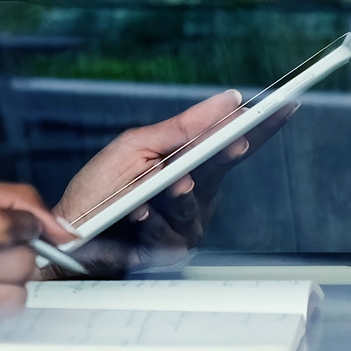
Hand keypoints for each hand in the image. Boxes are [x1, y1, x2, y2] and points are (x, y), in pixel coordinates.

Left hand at [54, 91, 288, 276]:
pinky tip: (140, 210)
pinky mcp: (165, 251)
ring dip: (182, 191)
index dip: (259, 127)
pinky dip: (151, 218)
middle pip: (221, 170)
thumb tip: (227, 100)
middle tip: (236, 139)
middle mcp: (195, 197)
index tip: (284, 106)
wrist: (66, 236)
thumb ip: (182, 126)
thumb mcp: (135, 146)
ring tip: (173, 180)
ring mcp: (183, 226)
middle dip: (226, 153)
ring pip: (193, 203)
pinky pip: (165, 231)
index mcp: (190, 166)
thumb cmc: (99, 191)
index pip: (230, 143)